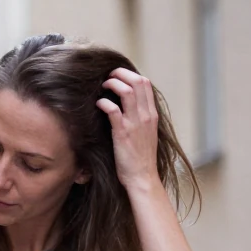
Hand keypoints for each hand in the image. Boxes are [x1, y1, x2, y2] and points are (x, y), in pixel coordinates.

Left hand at [96, 68, 161, 188]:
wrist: (143, 177)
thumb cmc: (141, 158)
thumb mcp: (145, 133)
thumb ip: (139, 118)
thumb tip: (126, 106)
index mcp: (151, 114)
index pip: (145, 83)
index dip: (129, 74)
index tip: (117, 76)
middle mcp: (146, 116)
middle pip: (137, 81)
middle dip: (120, 73)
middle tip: (108, 76)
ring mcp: (135, 123)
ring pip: (127, 91)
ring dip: (112, 84)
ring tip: (102, 86)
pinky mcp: (123, 133)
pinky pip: (113, 110)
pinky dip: (104, 102)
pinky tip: (98, 104)